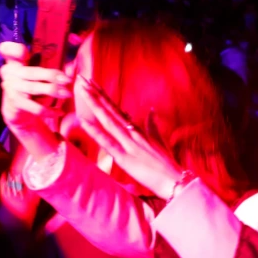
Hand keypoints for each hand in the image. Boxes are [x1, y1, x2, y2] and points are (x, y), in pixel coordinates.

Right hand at [0, 41, 71, 145]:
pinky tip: (59, 111)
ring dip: (52, 91)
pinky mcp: (15, 103)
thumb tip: (74, 61)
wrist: (17, 109)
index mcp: (15, 61)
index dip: (14, 50)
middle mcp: (9, 73)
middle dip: (51, 76)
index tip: (24, 52)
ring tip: (68, 94)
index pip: (7, 50)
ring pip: (33, 88)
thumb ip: (51, 65)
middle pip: (31, 72)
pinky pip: (34, 107)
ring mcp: (11, 88)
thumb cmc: (31, 85)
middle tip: (68, 80)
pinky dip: (48, 110)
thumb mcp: (37, 73)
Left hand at [76, 78, 184, 199]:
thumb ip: (152, 125)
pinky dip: (95, 132)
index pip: (117, 109)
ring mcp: (128, 144)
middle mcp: (132, 133)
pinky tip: (83, 121)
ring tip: (82, 90)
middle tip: (82, 77)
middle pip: (110, 110)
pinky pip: (107, 143)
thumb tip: (151, 111)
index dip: (104, 95)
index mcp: (137, 130)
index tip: (92, 83)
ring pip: (108, 120)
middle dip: (95, 93)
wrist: (176, 180)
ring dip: (94, 104)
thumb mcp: (159, 141)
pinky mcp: (125, 158)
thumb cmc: (167, 164)